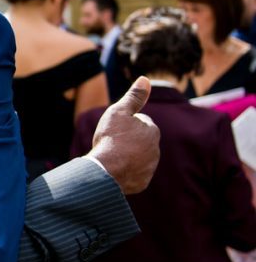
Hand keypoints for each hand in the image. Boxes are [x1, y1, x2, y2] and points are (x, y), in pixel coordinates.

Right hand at [87, 76, 159, 193]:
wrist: (106, 170)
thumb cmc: (111, 138)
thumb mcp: (119, 112)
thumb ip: (134, 97)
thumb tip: (145, 79)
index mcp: (152, 131)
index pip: (140, 123)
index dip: (125, 124)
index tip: (114, 130)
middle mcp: (155, 149)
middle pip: (139, 141)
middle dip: (128, 141)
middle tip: (111, 143)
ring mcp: (149, 167)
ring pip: (138, 158)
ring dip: (127, 156)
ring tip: (111, 157)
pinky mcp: (142, 182)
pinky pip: (134, 174)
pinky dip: (125, 172)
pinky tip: (114, 170)